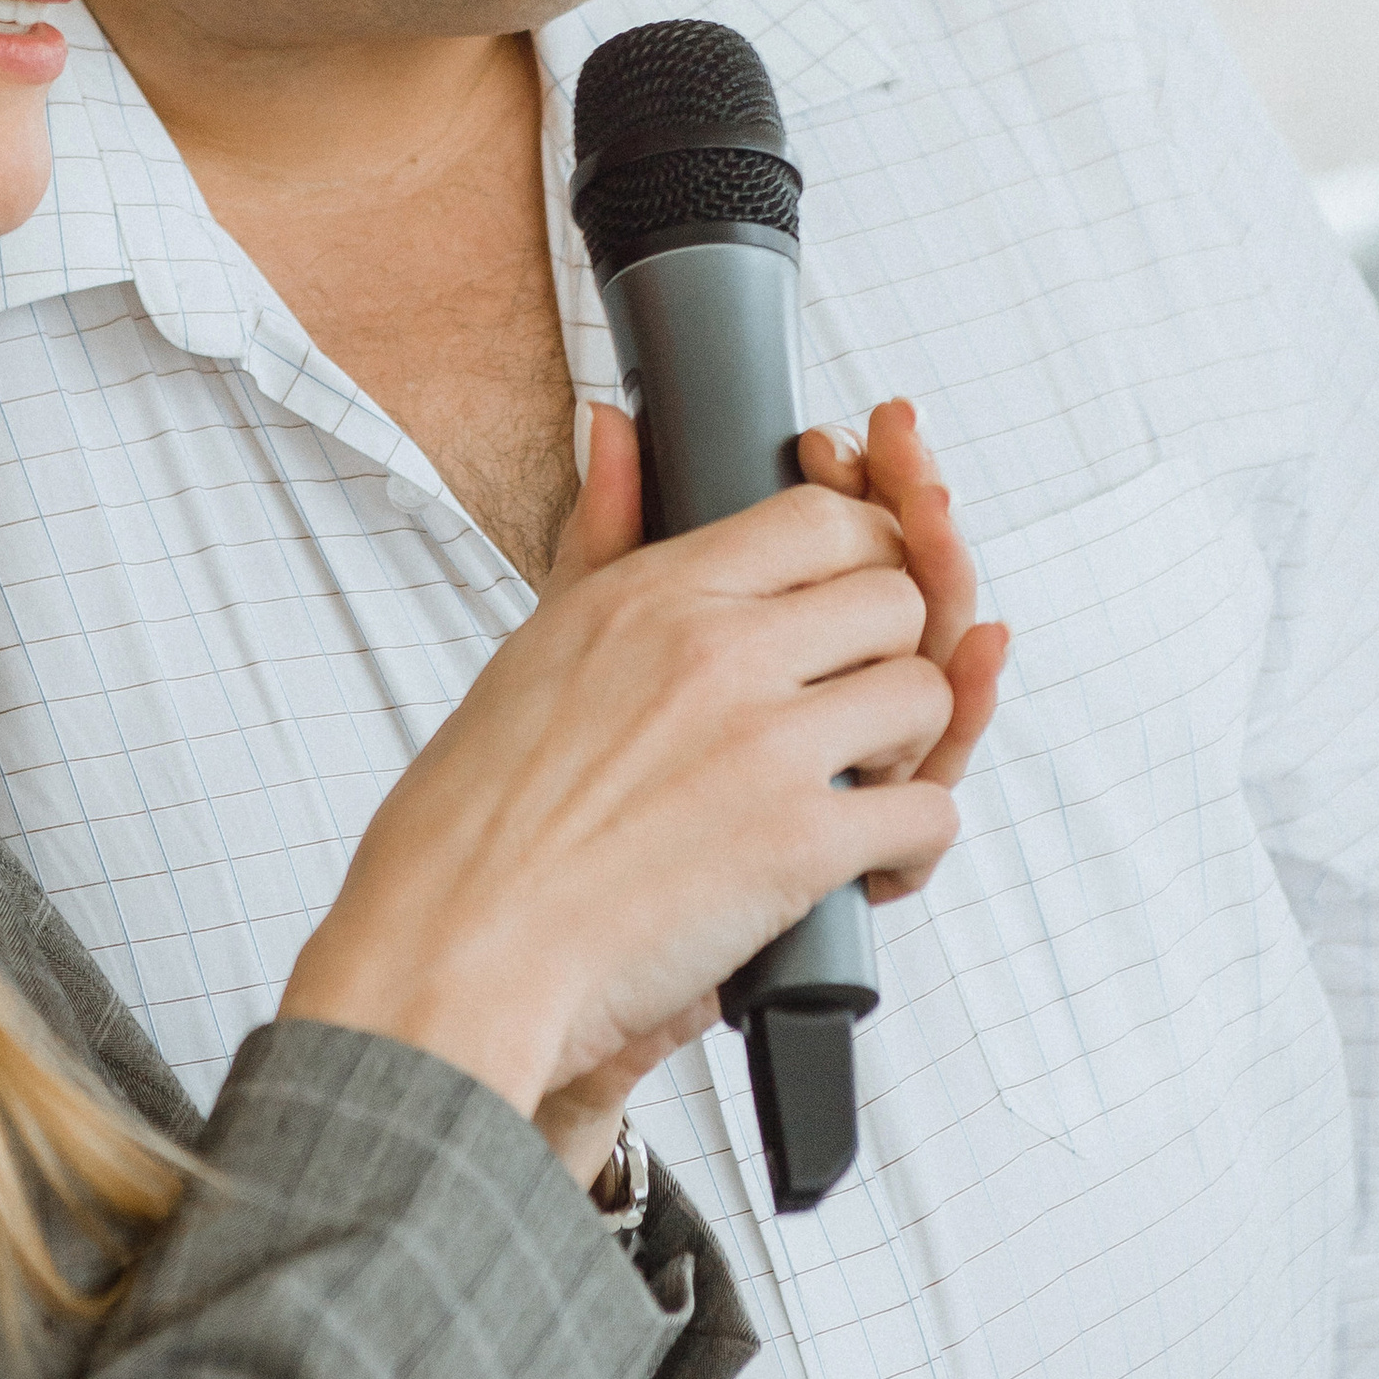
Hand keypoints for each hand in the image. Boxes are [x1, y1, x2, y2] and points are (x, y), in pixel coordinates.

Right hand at [529, 400, 1005, 1178]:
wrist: (452, 955)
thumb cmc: (474, 822)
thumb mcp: (533, 645)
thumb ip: (596, 532)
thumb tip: (612, 423)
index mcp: (652, 593)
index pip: (821, 517)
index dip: (860, 557)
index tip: (847, 610)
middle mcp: (716, 649)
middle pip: (894, 596)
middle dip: (888, 655)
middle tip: (850, 712)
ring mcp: (763, 742)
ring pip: (924, 694)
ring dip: (907, 748)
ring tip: (853, 786)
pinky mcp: (796, 844)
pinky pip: (926, 813)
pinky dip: (907, 847)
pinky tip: (857, 865)